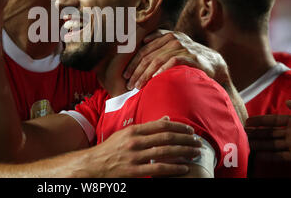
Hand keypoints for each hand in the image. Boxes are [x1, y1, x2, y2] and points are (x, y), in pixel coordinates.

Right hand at [85, 116, 202, 177]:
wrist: (93, 164)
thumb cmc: (111, 149)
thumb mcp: (126, 134)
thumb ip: (146, 127)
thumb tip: (166, 119)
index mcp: (133, 130)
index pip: (161, 126)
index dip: (178, 127)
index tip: (189, 130)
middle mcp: (135, 141)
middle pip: (166, 138)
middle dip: (185, 140)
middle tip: (198, 142)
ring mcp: (134, 157)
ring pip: (165, 152)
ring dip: (183, 152)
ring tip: (195, 153)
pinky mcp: (134, 171)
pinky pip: (158, 169)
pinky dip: (173, 168)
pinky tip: (184, 168)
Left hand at [123, 29, 228, 89]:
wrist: (213, 63)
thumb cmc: (188, 57)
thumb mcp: (174, 47)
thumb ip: (159, 44)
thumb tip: (142, 41)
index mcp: (166, 36)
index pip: (144, 50)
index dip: (133, 63)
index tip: (125, 75)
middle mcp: (173, 39)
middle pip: (149, 56)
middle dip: (136, 71)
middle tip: (129, 84)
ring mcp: (182, 47)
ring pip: (158, 60)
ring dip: (146, 74)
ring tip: (138, 86)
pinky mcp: (191, 56)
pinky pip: (173, 61)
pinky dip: (162, 69)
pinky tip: (155, 78)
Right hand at [245, 102, 290, 163]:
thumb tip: (287, 101)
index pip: (273, 120)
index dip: (260, 121)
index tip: (247, 121)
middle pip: (270, 133)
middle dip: (256, 133)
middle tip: (243, 135)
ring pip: (273, 144)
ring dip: (260, 145)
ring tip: (247, 145)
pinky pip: (281, 156)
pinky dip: (270, 157)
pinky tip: (259, 156)